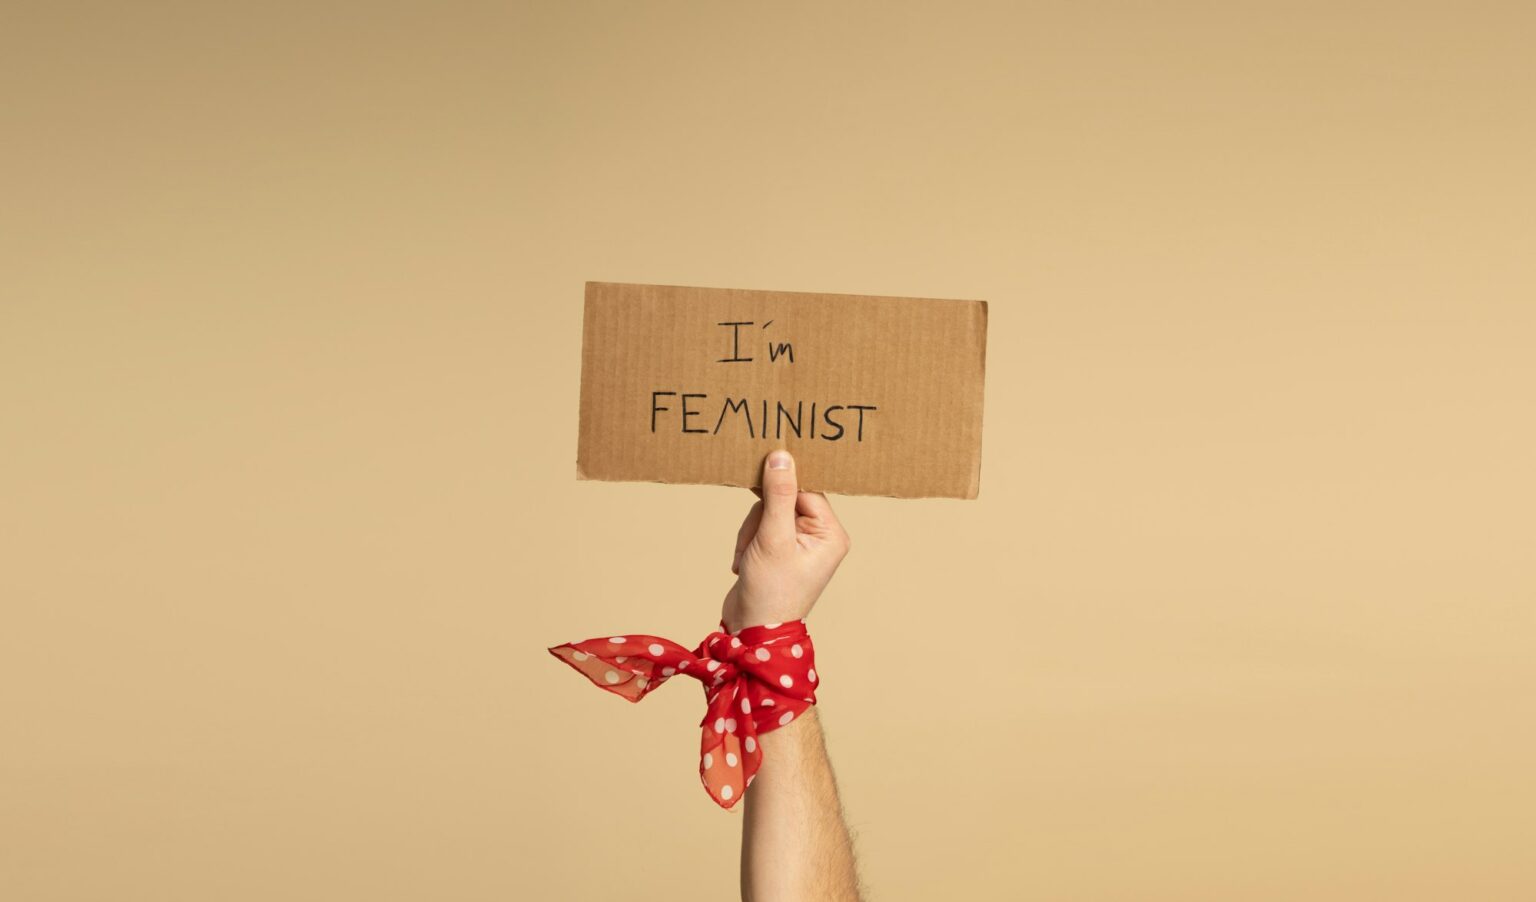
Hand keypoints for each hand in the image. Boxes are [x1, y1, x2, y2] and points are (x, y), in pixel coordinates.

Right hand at [722, 450, 850, 631]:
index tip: (759, 477)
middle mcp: (820, 537)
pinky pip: (760, 526)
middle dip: (762, 517)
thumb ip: (778, 495)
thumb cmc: (770, 591)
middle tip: (755, 539)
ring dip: (751, 531)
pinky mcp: (779, 549)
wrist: (751, 630)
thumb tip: (782, 456)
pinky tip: (744, 562)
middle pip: (785, 498)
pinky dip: (747, 540)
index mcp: (831, 534)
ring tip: (748, 556)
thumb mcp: (773, 537)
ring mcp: (799, 544)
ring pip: (768, 511)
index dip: (781, 487)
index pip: (806, 490)